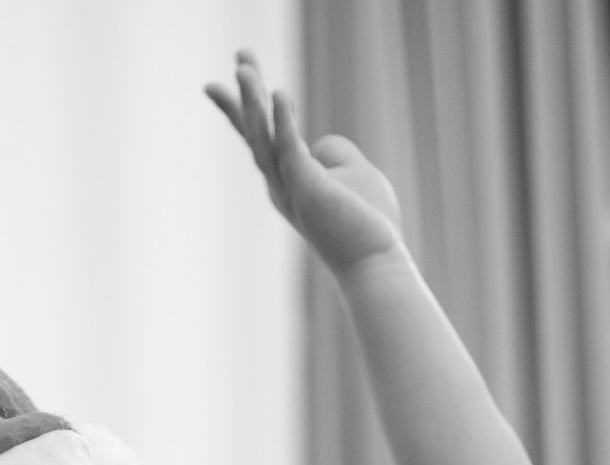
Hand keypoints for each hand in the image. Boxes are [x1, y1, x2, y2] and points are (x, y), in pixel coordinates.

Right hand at [205, 51, 405, 274]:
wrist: (375, 264)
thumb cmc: (367, 223)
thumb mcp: (353, 175)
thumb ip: (334, 153)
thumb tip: (322, 142)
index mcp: (289, 179)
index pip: (261, 137)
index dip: (245, 106)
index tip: (234, 73)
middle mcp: (281, 184)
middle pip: (254, 133)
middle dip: (242, 94)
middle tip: (240, 56)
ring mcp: (292, 188)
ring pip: (264, 139)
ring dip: (252, 102)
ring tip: (245, 68)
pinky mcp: (308, 190)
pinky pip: (291, 150)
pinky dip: (283, 122)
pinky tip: (278, 93)